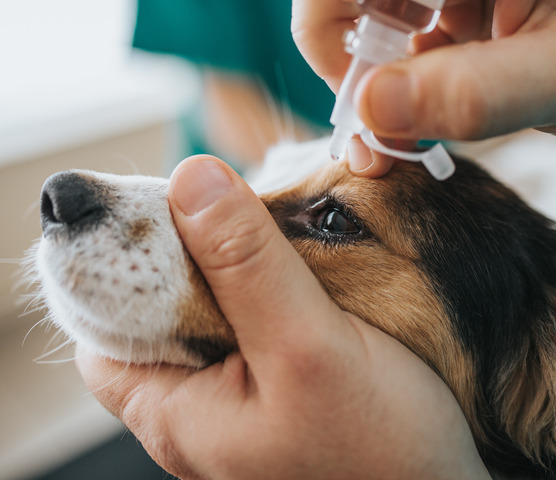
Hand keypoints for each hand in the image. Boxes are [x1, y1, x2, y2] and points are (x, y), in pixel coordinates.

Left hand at [77, 156, 490, 479]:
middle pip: (160, 309)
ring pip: (212, 313)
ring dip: (235, 266)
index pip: (102, 322)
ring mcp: (237, 405)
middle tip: (236, 205)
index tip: (167, 204)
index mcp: (174, 412)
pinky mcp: (277, 394)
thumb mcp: (308, 345)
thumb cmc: (381, 450)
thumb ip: (247, 265)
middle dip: (189, 251)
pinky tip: (301, 270)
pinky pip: (253, 327)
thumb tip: (191, 178)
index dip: (121, 260)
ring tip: (274, 229)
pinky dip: (267, 289)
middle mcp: (196, 412)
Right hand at [291, 0, 555, 174]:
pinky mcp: (433, 0)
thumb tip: (371, 108)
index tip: (356, 4)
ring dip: (353, 71)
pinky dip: (372, 86)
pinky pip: (376, 36)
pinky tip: (397, 130)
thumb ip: (478, 94)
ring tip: (383, 138)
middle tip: (358, 103)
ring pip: (352, 3)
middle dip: (337, 33)